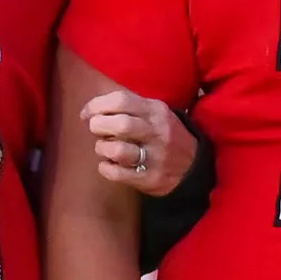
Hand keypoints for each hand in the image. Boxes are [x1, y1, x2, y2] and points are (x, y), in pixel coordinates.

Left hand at [82, 90, 199, 196]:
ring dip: (102, 148)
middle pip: (120, 124)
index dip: (97, 105)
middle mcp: (157, 132)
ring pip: (118, 150)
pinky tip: (108, 165)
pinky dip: (106, 169)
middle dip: (99, 126)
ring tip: (104, 148)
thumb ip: (130, 106)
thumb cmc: (164, 135)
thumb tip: (93, 108)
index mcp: (156, 111)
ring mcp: (155, 157)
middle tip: (96, 130)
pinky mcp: (150, 178)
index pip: (121, 100)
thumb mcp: (155, 113)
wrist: (193, 166)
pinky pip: (118, 174)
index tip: (86, 114)